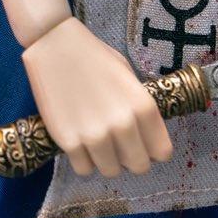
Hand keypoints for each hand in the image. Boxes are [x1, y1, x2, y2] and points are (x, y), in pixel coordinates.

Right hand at [21, 17, 173, 177]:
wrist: (55, 45)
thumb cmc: (95, 57)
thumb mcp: (128, 77)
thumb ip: (138, 108)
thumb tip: (144, 136)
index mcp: (143, 106)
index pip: (162, 152)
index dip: (153, 150)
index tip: (143, 144)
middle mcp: (123, 125)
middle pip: (139, 167)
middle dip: (131, 159)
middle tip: (119, 145)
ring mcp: (95, 136)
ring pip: (111, 171)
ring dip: (106, 160)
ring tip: (97, 141)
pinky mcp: (68, 142)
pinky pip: (84, 170)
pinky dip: (83, 160)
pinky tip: (79, 140)